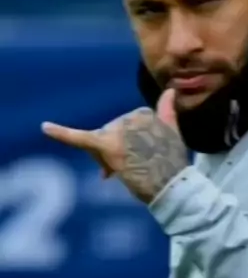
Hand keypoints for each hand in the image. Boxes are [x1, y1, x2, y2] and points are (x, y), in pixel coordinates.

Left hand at [41, 89, 187, 204]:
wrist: (172, 186)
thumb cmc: (172, 163)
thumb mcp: (172, 134)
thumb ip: (167, 112)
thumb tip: (169, 91)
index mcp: (144, 113)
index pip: (122, 127)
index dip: (128, 145)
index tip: (142, 158)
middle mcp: (129, 118)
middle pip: (108, 135)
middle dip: (114, 152)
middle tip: (130, 170)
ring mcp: (118, 131)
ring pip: (98, 143)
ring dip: (106, 158)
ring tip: (125, 172)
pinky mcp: (107, 146)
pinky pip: (80, 138)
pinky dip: (61, 133)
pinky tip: (45, 127)